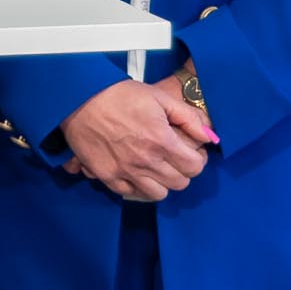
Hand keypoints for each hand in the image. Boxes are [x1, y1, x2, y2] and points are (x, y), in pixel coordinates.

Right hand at [59, 79, 214, 201]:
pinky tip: (136, 170)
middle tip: (174, 157)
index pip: (194, 167)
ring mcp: (126, 172)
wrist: (80, 99)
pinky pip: (132, 193)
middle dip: (182, 170)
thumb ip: (189, 118)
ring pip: (158, 194)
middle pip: (179, 183)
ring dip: (162, 182)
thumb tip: (210, 137)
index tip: (191, 151)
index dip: (197, 159)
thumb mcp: (159, 98)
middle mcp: (146, 161)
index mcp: (162, 141)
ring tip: (156, 166)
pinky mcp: (108, 177)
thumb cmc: (120, 95)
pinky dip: (138, 186)